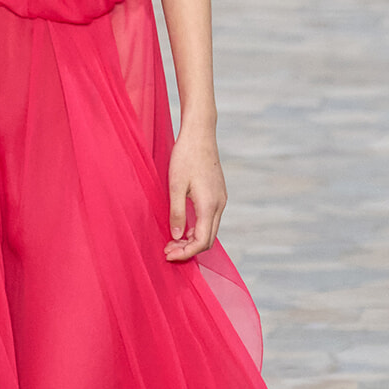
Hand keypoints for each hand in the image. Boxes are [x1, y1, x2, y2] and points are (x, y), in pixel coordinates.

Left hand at [165, 127, 226, 260]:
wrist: (200, 134)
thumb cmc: (185, 157)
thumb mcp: (175, 186)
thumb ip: (176, 213)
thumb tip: (176, 237)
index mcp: (209, 205)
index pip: (201, 241)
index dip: (185, 253)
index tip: (168, 254)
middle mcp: (219, 204)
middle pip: (208, 239)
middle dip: (188, 249)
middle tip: (167, 250)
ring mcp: (221, 199)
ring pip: (210, 230)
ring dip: (192, 239)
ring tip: (172, 240)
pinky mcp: (218, 194)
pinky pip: (210, 219)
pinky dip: (197, 228)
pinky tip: (182, 226)